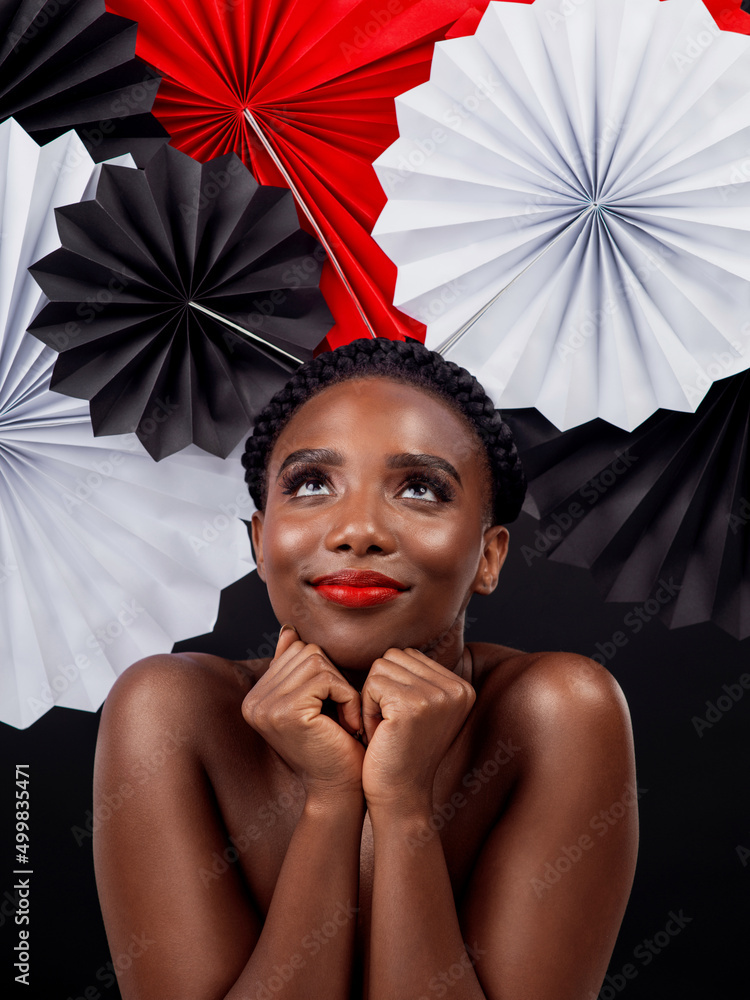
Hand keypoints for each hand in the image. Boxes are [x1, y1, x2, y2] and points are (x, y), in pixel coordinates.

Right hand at [242, 627, 364, 801]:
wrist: (340, 788)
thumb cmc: (332, 744)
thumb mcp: (312, 700)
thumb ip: (296, 668)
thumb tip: (289, 630)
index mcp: (254, 697)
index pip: (296, 650)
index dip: (324, 673)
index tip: (330, 707)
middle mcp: (252, 702)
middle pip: (306, 652)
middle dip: (333, 677)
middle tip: (341, 713)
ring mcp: (266, 707)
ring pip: (317, 661)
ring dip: (342, 687)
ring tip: (344, 718)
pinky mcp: (286, 712)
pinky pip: (327, 679)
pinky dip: (347, 697)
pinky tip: (349, 724)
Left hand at [360, 648, 475, 814]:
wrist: (401, 797)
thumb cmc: (403, 752)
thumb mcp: (424, 711)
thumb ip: (421, 679)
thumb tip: (402, 650)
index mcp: (463, 688)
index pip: (410, 656)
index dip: (394, 685)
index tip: (400, 719)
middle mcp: (456, 689)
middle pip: (396, 656)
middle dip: (382, 688)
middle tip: (388, 725)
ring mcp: (436, 696)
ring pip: (381, 667)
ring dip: (372, 697)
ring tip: (384, 728)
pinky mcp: (411, 706)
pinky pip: (372, 684)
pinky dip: (366, 708)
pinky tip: (377, 734)